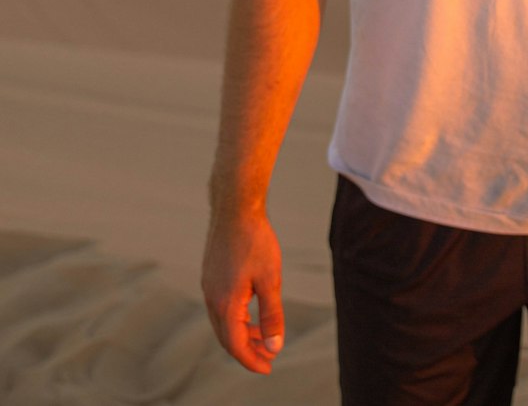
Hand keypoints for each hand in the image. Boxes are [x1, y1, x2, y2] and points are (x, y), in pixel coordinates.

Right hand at [201, 208, 285, 373]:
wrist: (235, 206)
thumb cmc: (256, 240)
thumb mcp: (270, 279)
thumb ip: (271, 315)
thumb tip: (273, 347)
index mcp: (225, 303)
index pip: (235, 346)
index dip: (251, 360)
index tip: (268, 368)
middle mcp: (211, 298)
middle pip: (226, 337)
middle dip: (247, 350)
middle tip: (267, 356)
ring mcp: (208, 286)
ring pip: (222, 322)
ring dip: (241, 333)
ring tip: (262, 334)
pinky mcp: (210, 274)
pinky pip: (220, 306)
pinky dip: (235, 316)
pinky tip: (251, 309)